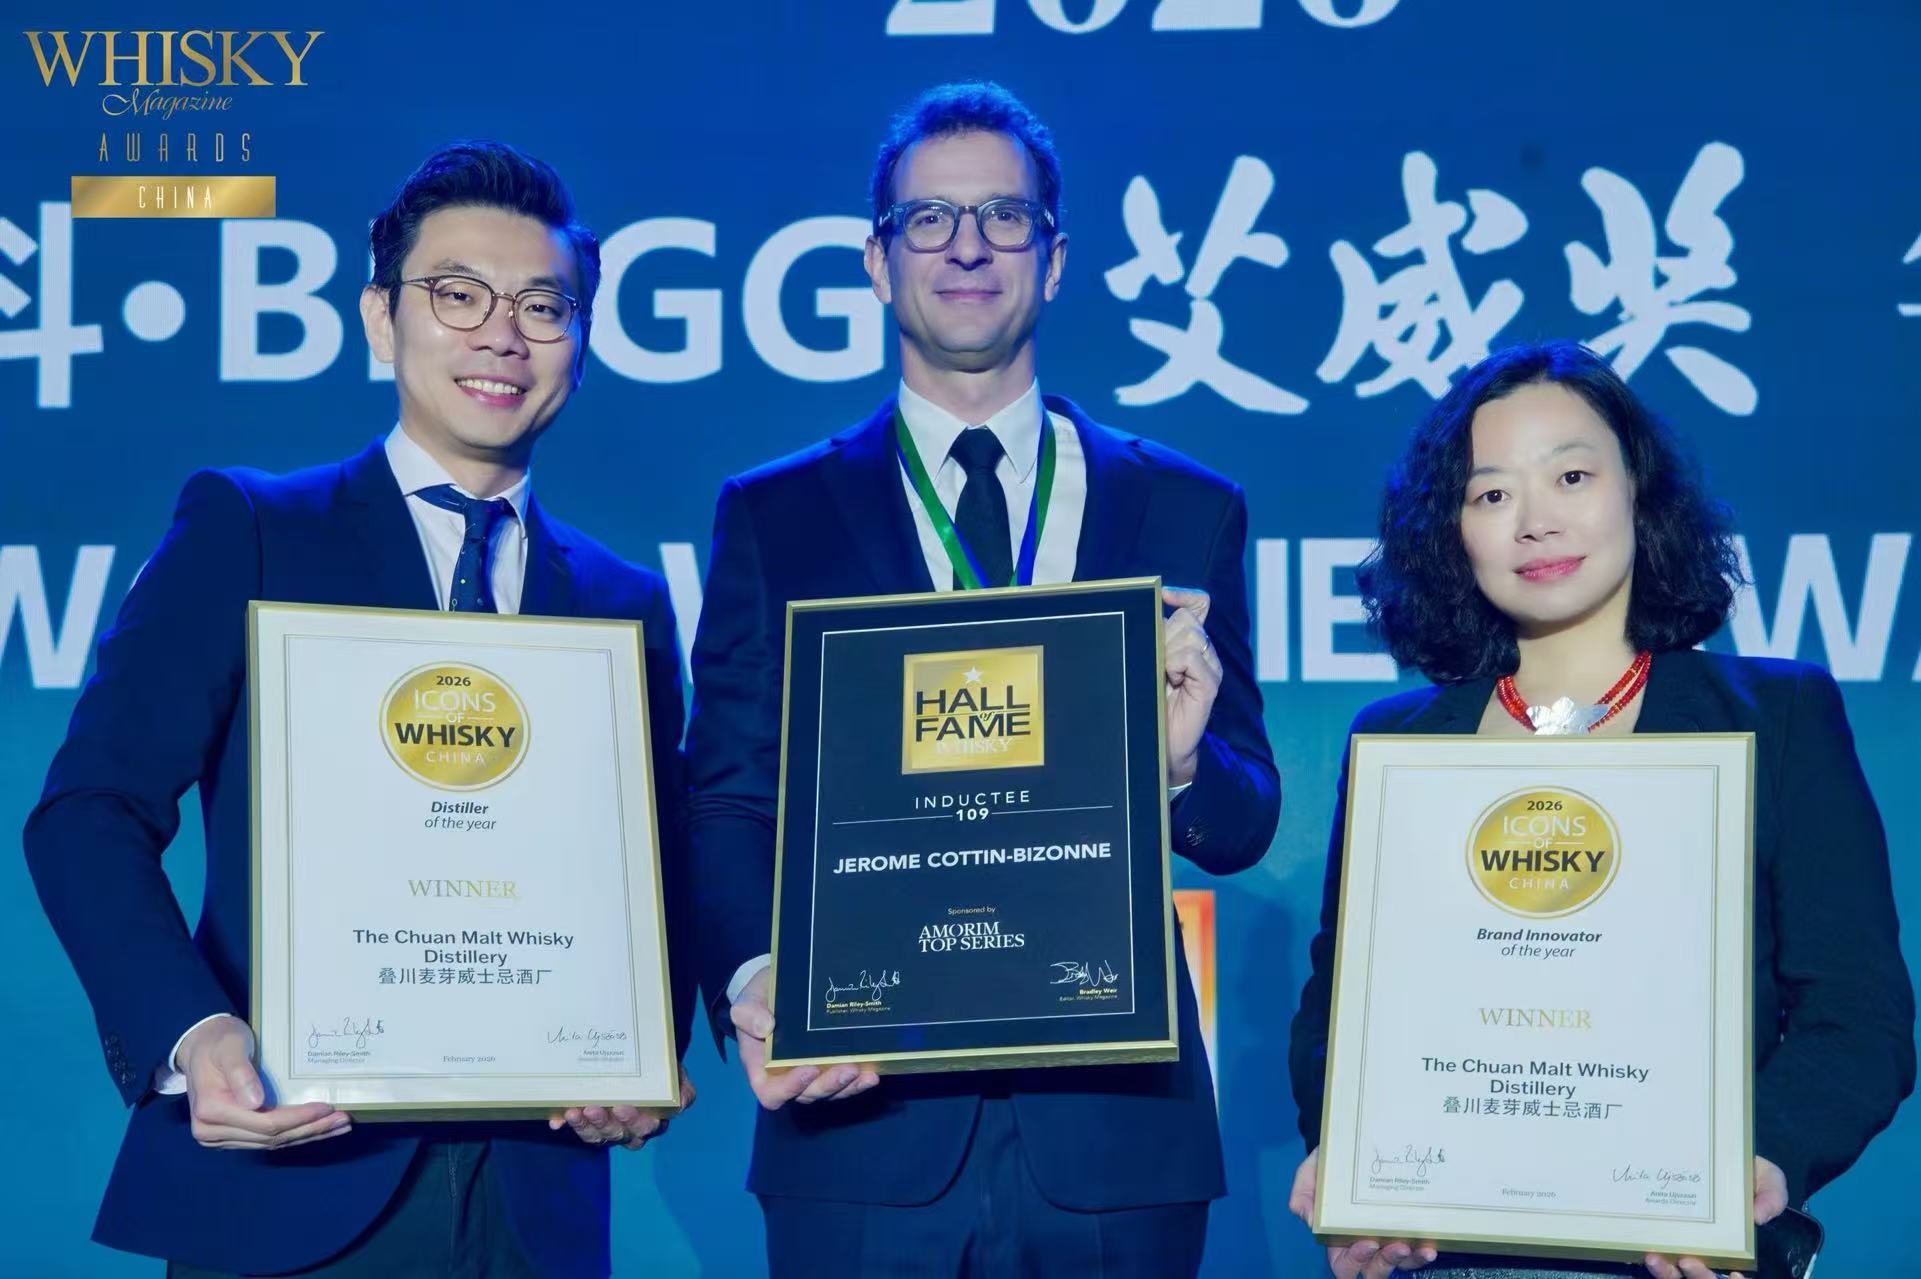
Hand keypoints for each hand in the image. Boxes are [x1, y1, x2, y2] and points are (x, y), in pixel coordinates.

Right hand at [179, 1014, 350, 1150]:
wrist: (201, 1046)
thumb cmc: (218, 1042)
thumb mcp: (231, 1047)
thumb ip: (241, 1073)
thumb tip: (256, 1103)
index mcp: (211, 1111)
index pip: (265, 1123)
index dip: (298, 1118)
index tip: (327, 1108)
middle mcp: (211, 1131)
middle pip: (271, 1137)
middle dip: (310, 1129)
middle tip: (344, 1120)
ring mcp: (220, 1137)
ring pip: (272, 1142)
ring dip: (307, 1135)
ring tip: (339, 1126)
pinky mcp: (231, 1136)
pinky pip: (267, 1139)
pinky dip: (294, 1134)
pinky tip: (318, 1130)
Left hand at [550, 1066, 696, 1150]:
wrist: (643, 1059)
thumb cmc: (660, 1069)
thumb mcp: (676, 1076)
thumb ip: (682, 1089)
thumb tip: (682, 1102)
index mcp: (655, 1120)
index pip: (646, 1128)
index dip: (633, 1122)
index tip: (621, 1107)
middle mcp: (632, 1129)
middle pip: (619, 1135)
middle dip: (604, 1124)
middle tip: (592, 1108)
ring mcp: (610, 1127)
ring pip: (598, 1136)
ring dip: (585, 1126)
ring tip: (573, 1111)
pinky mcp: (591, 1122)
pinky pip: (580, 1127)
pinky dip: (567, 1123)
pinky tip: (557, 1119)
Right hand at [729, 966, 877, 1109]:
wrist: (778, 985)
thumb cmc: (759, 997)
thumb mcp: (747, 1000)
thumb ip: (747, 1012)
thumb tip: (765, 1026)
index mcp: (761, 1066)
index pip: (771, 1092)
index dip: (789, 1089)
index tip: (808, 1069)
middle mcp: (786, 1075)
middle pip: (806, 1094)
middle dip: (828, 1086)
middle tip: (847, 1069)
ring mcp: (810, 1072)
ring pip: (828, 1091)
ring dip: (847, 1087)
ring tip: (864, 1074)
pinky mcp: (828, 1065)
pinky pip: (842, 1082)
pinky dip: (857, 1081)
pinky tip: (872, 1073)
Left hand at [1162, 586, 1221, 786]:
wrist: (1161, 744)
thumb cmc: (1150, 704)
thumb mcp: (1149, 664)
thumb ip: (1153, 639)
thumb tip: (1148, 612)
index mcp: (1190, 643)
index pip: (1198, 604)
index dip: (1184, 595)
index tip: (1163, 594)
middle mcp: (1204, 651)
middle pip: (1187, 620)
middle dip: (1163, 635)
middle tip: (1157, 663)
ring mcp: (1210, 666)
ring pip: (1190, 635)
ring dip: (1168, 653)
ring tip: (1164, 677)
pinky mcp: (1211, 682)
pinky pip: (1192, 656)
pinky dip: (1176, 666)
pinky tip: (1173, 682)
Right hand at [1290, 1147, 1438, 1277]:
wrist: (1352, 1145)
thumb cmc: (1329, 1165)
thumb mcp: (1310, 1174)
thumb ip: (1303, 1193)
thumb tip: (1311, 1220)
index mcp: (1337, 1238)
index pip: (1343, 1263)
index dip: (1355, 1260)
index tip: (1368, 1241)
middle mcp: (1363, 1244)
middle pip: (1373, 1271)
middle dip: (1387, 1263)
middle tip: (1399, 1245)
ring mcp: (1387, 1239)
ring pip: (1399, 1265)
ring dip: (1411, 1261)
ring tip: (1423, 1248)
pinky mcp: (1407, 1230)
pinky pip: (1416, 1250)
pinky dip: (1424, 1252)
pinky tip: (1431, 1243)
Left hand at [1642, 1156, 1787, 1278]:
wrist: (1715, 1156)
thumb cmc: (1745, 1172)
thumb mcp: (1768, 1179)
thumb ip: (1772, 1196)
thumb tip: (1757, 1217)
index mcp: (1738, 1247)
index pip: (1737, 1276)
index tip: (1736, 1275)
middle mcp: (1711, 1252)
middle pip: (1704, 1278)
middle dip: (1698, 1276)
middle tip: (1686, 1261)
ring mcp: (1684, 1246)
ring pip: (1676, 1275)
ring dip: (1666, 1273)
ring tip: (1654, 1258)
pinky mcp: (1661, 1235)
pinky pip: (1656, 1259)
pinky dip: (1655, 1264)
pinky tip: (1647, 1253)